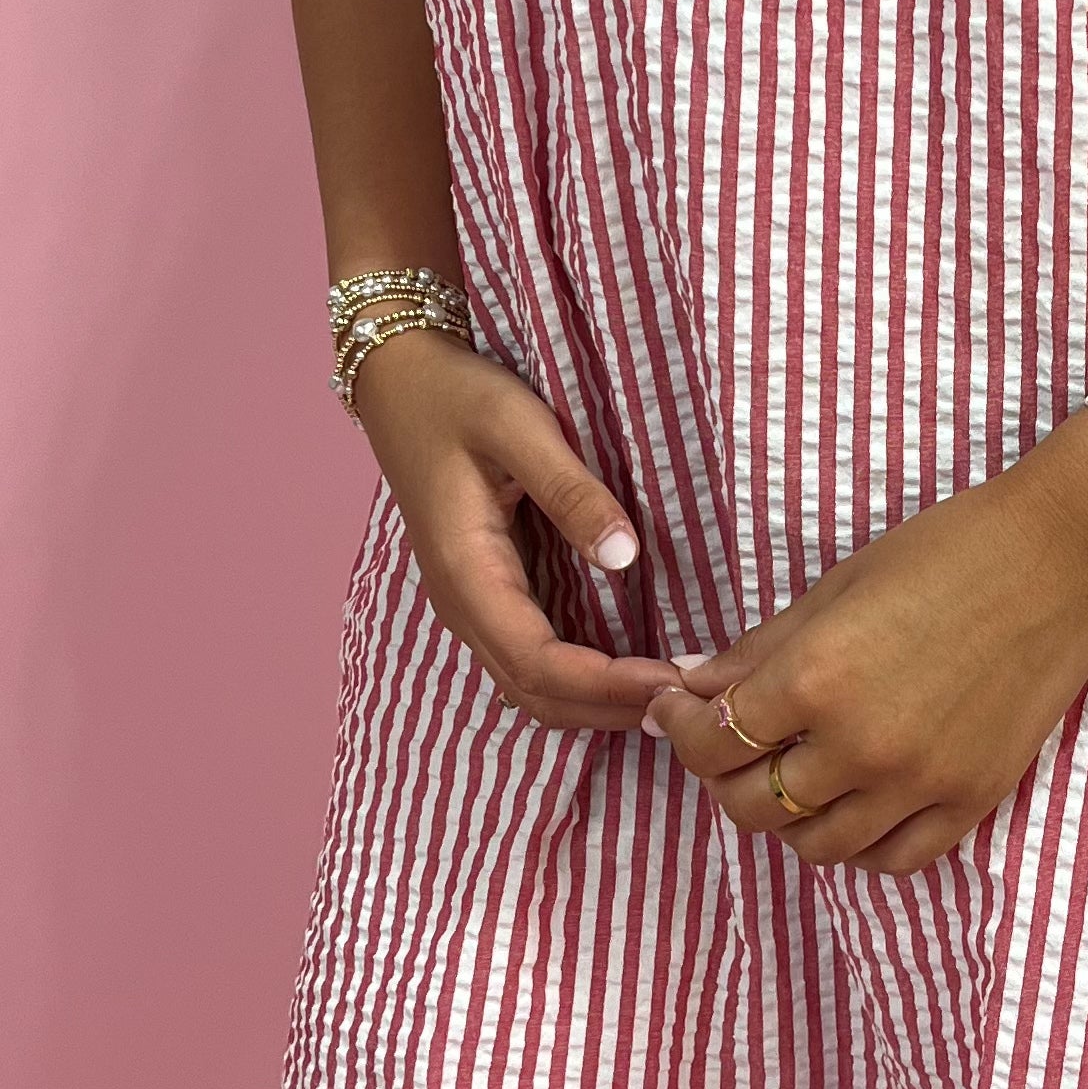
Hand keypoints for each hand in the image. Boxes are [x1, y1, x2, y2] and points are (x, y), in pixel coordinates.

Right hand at [353, 329, 680, 732]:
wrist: (400, 381)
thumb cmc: (457, 395)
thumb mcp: (517, 425)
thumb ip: (570, 490)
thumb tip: (625, 557)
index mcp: (465, 569)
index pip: (536, 662)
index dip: (605, 685)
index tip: (671, 682)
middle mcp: (461, 602)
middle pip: (534, 692)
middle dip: (608, 708)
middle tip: (687, 702)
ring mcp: (469, 601)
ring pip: (529, 685)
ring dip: (594, 702)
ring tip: (666, 694)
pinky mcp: (484, 590)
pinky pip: (528, 657)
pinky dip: (578, 678)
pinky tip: (627, 665)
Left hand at [642, 413, 1087, 874]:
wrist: (1062, 558)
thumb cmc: (946, 549)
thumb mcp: (837, 586)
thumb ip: (759, 648)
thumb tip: (692, 685)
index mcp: (817, 678)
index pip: (711, 740)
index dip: (678, 727)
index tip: (676, 709)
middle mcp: (860, 745)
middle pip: (752, 804)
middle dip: (723, 774)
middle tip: (729, 739)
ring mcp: (919, 783)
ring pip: (816, 844)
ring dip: (786, 814)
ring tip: (791, 770)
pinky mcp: (971, 801)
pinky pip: (892, 859)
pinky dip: (859, 843)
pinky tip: (853, 804)